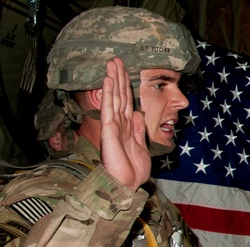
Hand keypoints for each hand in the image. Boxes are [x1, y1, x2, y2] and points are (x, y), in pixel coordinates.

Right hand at [99, 57, 150, 191]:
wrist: (127, 184)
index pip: (127, 101)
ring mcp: (113, 126)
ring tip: (112, 63)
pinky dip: (108, 94)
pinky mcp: (109, 130)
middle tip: (116, 59)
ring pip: (114, 98)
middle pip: (119, 95)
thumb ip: (139, 129)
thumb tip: (139, 114)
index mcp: (128, 126)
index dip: (126, 85)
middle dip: (118, 77)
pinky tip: (108, 81)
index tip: (125, 70)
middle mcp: (120, 123)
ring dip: (113, 80)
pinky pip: (109, 109)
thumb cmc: (133, 170)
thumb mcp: (141, 146)